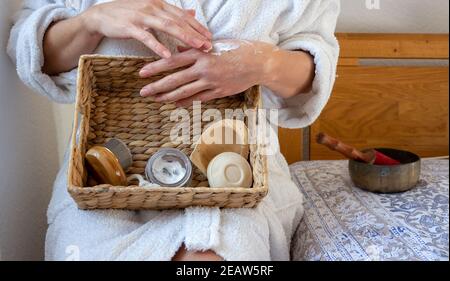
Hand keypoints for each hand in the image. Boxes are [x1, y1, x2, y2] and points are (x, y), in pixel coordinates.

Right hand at [81, 0, 211, 57]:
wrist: (101, 16)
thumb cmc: (129, 14)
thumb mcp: (153, 10)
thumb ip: (172, 13)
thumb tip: (192, 13)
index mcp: (160, 4)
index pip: (183, 16)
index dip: (197, 26)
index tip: (210, 37)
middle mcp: (153, 7)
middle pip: (178, 21)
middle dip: (195, 33)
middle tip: (209, 44)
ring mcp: (141, 16)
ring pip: (167, 27)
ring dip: (183, 37)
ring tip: (196, 47)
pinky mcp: (130, 26)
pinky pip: (146, 37)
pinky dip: (157, 46)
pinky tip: (167, 55)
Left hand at [139, 40, 275, 106]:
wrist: (258, 63)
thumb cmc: (236, 50)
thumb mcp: (214, 44)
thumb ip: (195, 48)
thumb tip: (179, 50)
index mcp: (200, 54)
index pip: (172, 61)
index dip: (155, 68)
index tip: (142, 73)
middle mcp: (203, 68)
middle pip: (175, 79)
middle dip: (156, 86)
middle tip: (142, 92)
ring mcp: (211, 82)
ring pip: (184, 92)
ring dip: (167, 96)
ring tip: (155, 99)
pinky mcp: (218, 92)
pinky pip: (198, 98)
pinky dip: (185, 101)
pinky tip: (175, 103)